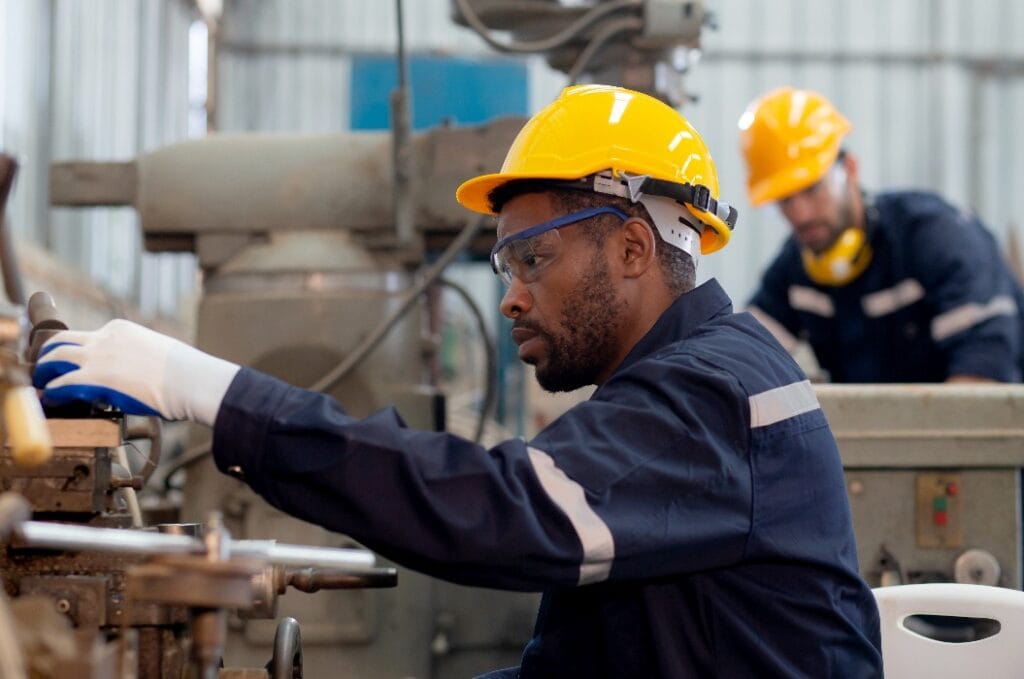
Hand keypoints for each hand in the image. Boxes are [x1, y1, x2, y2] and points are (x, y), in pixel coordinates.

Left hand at [32, 319, 239, 425]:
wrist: (191, 380)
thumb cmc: (185, 373)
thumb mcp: (158, 353)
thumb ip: (139, 358)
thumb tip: (138, 375)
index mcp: (120, 329)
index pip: (88, 337)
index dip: (76, 352)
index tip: (73, 364)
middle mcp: (104, 338)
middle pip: (61, 340)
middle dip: (48, 355)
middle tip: (45, 370)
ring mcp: (98, 357)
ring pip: (54, 356)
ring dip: (43, 371)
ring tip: (41, 385)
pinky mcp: (95, 379)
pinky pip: (61, 383)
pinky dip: (52, 392)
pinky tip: (51, 400)